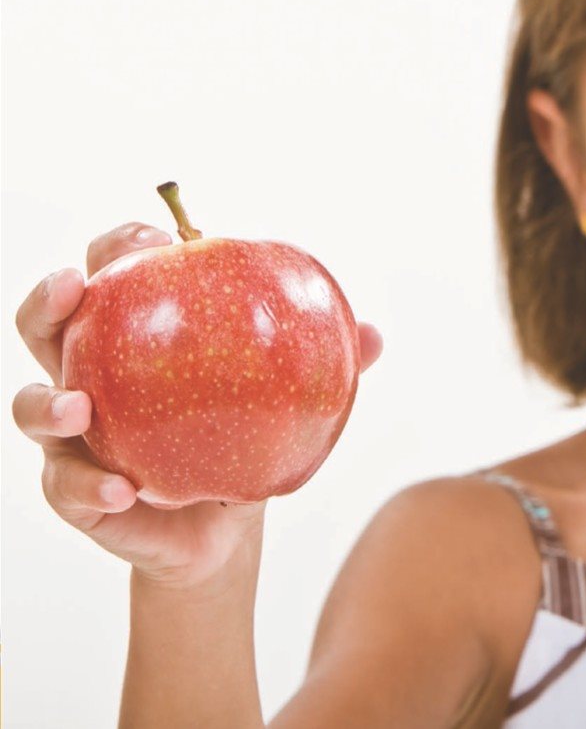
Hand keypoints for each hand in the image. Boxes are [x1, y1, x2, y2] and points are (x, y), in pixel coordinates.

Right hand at [13, 222, 382, 588]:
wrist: (225, 525)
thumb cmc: (244, 434)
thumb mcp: (284, 394)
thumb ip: (325, 361)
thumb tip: (374, 334)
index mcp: (136, 335)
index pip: (114, 273)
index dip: (120, 245)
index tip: (154, 237)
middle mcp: (93, 376)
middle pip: (47, 324)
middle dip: (49, 298)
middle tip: (74, 286)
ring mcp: (76, 435)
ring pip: (33, 407)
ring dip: (46, 402)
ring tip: (79, 408)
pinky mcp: (77, 492)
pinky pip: (67, 488)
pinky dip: (89, 487)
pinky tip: (124, 489)